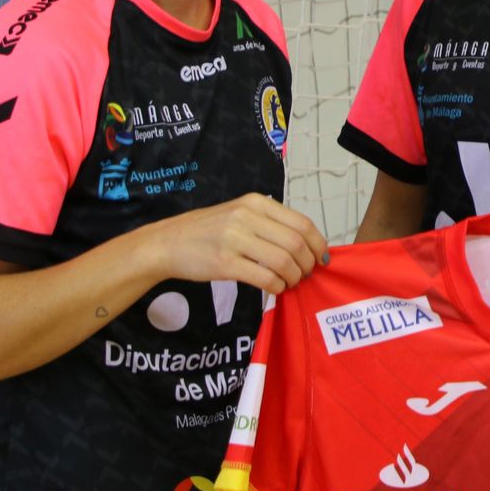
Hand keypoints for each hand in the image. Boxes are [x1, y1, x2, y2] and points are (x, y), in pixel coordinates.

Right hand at [141, 193, 328, 294]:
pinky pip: (265, 278)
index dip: (318, 243)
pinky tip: (275, 288)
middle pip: (297, 243)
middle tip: (306, 274)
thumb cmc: (207, 231)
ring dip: (294, 277)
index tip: (322, 257)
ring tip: (290, 282)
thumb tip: (306, 244)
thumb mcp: (240, 214)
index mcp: (256, 202)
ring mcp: (235, 239)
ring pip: (284, 261)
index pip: (302, 223)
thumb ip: (269, 223)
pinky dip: (277, 286)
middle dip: (308, 263)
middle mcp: (247, 216)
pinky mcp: (225, 263)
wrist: (167, 243)